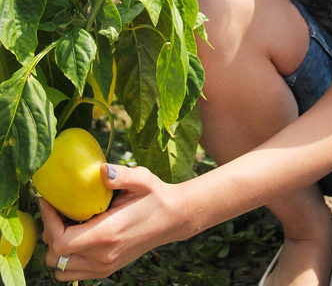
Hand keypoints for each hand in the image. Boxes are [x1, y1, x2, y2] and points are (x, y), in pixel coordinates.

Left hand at [41, 163, 183, 281]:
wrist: (173, 218)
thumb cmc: (155, 195)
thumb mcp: (142, 179)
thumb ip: (121, 175)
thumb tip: (101, 170)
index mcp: (108, 234)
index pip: (60, 240)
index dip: (48, 221)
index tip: (48, 201)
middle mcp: (103, 256)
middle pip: (55, 256)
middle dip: (50, 232)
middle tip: (57, 209)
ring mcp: (104, 266)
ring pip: (61, 268)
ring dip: (57, 248)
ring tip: (66, 223)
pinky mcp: (107, 269)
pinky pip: (73, 273)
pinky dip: (67, 258)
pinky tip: (77, 234)